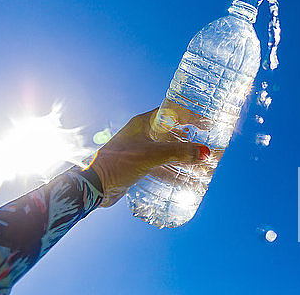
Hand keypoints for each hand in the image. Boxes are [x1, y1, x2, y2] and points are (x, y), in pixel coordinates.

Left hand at [86, 108, 208, 206]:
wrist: (93, 186)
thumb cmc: (116, 164)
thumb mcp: (150, 155)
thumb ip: (178, 153)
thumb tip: (205, 152)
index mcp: (143, 123)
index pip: (172, 113)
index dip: (190, 116)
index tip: (207, 122)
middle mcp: (142, 134)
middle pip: (172, 132)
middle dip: (189, 137)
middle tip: (207, 141)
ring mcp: (140, 150)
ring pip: (167, 150)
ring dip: (182, 155)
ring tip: (200, 160)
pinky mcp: (138, 166)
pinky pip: (161, 165)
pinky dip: (173, 170)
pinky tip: (185, 178)